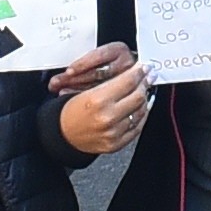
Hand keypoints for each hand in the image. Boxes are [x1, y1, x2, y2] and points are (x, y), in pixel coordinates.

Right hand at [55, 43, 148, 160]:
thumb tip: (133, 73)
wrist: (62, 134)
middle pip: (138, 96)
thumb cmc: (71, 111)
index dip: (140, 71)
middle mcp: (107, 117)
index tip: (144, 67)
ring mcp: (113, 132)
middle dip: (146, 83)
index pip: (128, 81)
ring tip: (144, 91)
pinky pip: (137, 127)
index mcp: (98, 100)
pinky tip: (141, 108)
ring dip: (145, 99)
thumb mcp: (86, 90)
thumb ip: (110, 83)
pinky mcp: (116, 144)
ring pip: (141, 111)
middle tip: (149, 76)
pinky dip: (142, 116)